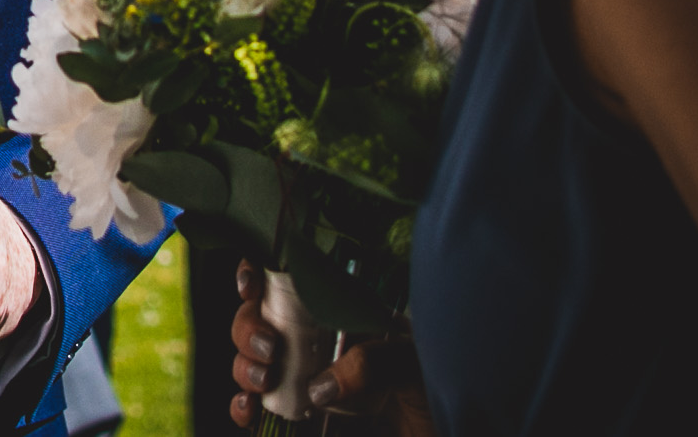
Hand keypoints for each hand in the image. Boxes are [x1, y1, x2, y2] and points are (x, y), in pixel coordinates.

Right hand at [226, 262, 433, 436]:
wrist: (454, 434)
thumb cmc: (440, 395)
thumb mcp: (414, 366)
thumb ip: (375, 363)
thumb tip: (320, 384)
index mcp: (343, 314)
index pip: (292, 280)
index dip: (260, 276)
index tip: (250, 287)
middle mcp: (318, 339)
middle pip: (262, 320)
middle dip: (249, 329)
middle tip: (268, 350)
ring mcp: (307, 376)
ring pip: (253, 359)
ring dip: (244, 366)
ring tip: (262, 381)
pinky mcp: (302, 414)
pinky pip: (260, 405)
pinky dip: (243, 406)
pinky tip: (248, 410)